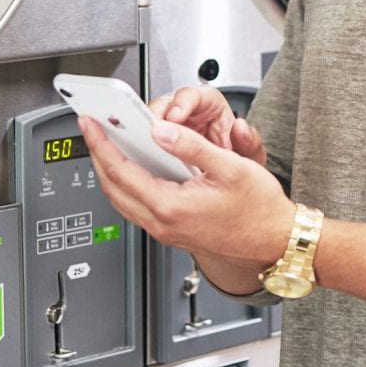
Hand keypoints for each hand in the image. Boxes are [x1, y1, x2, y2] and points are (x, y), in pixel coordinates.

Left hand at [80, 115, 293, 293]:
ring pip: (122, 200)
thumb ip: (191, 146)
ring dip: (110, 172)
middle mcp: (162, 223)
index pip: (121, 171)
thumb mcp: (230, 166)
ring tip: (108, 146)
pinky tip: (134, 168)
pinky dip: (126, 185)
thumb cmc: (259, 209)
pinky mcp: (172, 232)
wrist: (275, 241)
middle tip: (92, 130)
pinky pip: (137, 207)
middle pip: (112, 188)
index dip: (101, 144)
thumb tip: (160, 130)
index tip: (90, 125)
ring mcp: (165, 231)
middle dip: (98, 156)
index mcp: (171, 207)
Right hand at [148, 85, 266, 165]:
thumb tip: (242, 129)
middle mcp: (185, 111)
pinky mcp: (159, 142)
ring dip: (146, 135)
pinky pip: (146, 142)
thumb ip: (250, 143)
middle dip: (156, 118)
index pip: (190, 95)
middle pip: (162, 105)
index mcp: (208, 103)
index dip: (181, 104)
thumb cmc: (237, 156)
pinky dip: (144, 150)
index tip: (176, 117)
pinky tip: (145, 160)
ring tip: (147, 149)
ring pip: (150, 123)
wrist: (232, 178)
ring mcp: (169, 126)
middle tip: (154, 134)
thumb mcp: (249, 154)